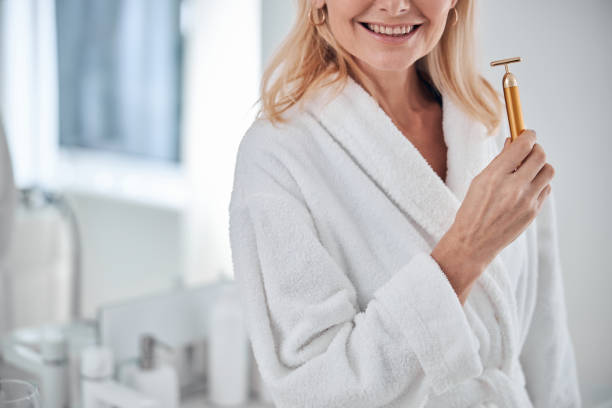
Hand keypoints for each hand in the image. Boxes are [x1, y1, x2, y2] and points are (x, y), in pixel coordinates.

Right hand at [432, 129, 554, 301]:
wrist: (473, 242)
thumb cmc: (472, 211)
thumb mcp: (479, 182)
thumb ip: (499, 161)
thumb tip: (513, 142)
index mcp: (495, 176)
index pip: (523, 146)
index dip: (528, 135)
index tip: (527, 134)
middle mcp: (513, 187)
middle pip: (540, 156)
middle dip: (535, 149)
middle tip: (528, 151)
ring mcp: (526, 201)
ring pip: (548, 171)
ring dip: (540, 166)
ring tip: (528, 170)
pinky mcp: (533, 212)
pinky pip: (546, 188)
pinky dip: (539, 183)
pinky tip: (526, 187)